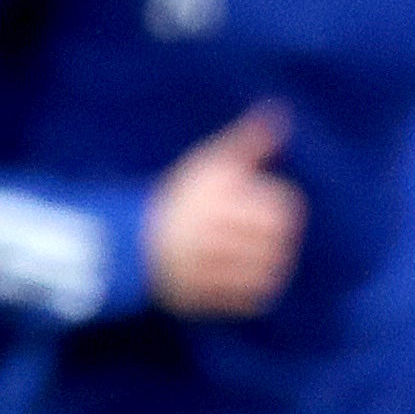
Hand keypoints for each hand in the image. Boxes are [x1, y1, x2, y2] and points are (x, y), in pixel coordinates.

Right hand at [142, 107, 302, 316]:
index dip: (280, 207)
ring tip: (262, 255)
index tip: (270, 207)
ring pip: (265, 273)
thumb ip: (248, 141)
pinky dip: (257, 291)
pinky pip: (249, 301)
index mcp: (213, 199)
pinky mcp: (199, 296)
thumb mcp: (211, 163)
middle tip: (271, 235)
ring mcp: (201, 268)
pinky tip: (248, 276)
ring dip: (271, 264)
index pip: (278, 209)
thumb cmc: (183, 197)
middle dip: (278, 237)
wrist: (134, 242)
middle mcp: (205, 234)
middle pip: (275, 242)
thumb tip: (280, 112)